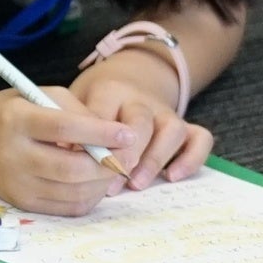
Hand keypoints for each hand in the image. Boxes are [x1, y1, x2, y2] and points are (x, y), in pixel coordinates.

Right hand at [0, 88, 144, 216]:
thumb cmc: (15, 111)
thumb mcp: (41, 95)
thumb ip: (77, 111)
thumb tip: (114, 136)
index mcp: (15, 120)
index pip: (64, 129)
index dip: (100, 133)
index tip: (127, 133)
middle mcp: (12, 155)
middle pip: (71, 169)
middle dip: (108, 164)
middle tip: (129, 155)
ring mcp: (15, 184)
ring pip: (73, 192)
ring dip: (102, 183)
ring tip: (114, 167)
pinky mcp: (21, 203)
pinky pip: (66, 207)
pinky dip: (89, 196)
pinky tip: (96, 181)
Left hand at [68, 56, 210, 188]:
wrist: (130, 78)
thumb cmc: (94, 103)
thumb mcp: (75, 104)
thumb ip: (71, 126)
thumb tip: (62, 153)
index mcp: (109, 91)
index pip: (102, 111)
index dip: (92, 138)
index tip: (76, 161)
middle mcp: (141, 100)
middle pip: (141, 121)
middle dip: (126, 153)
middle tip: (110, 179)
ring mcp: (166, 113)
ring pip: (172, 129)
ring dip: (155, 159)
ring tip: (136, 184)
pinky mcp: (184, 126)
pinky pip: (200, 138)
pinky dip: (191, 158)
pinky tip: (173, 177)